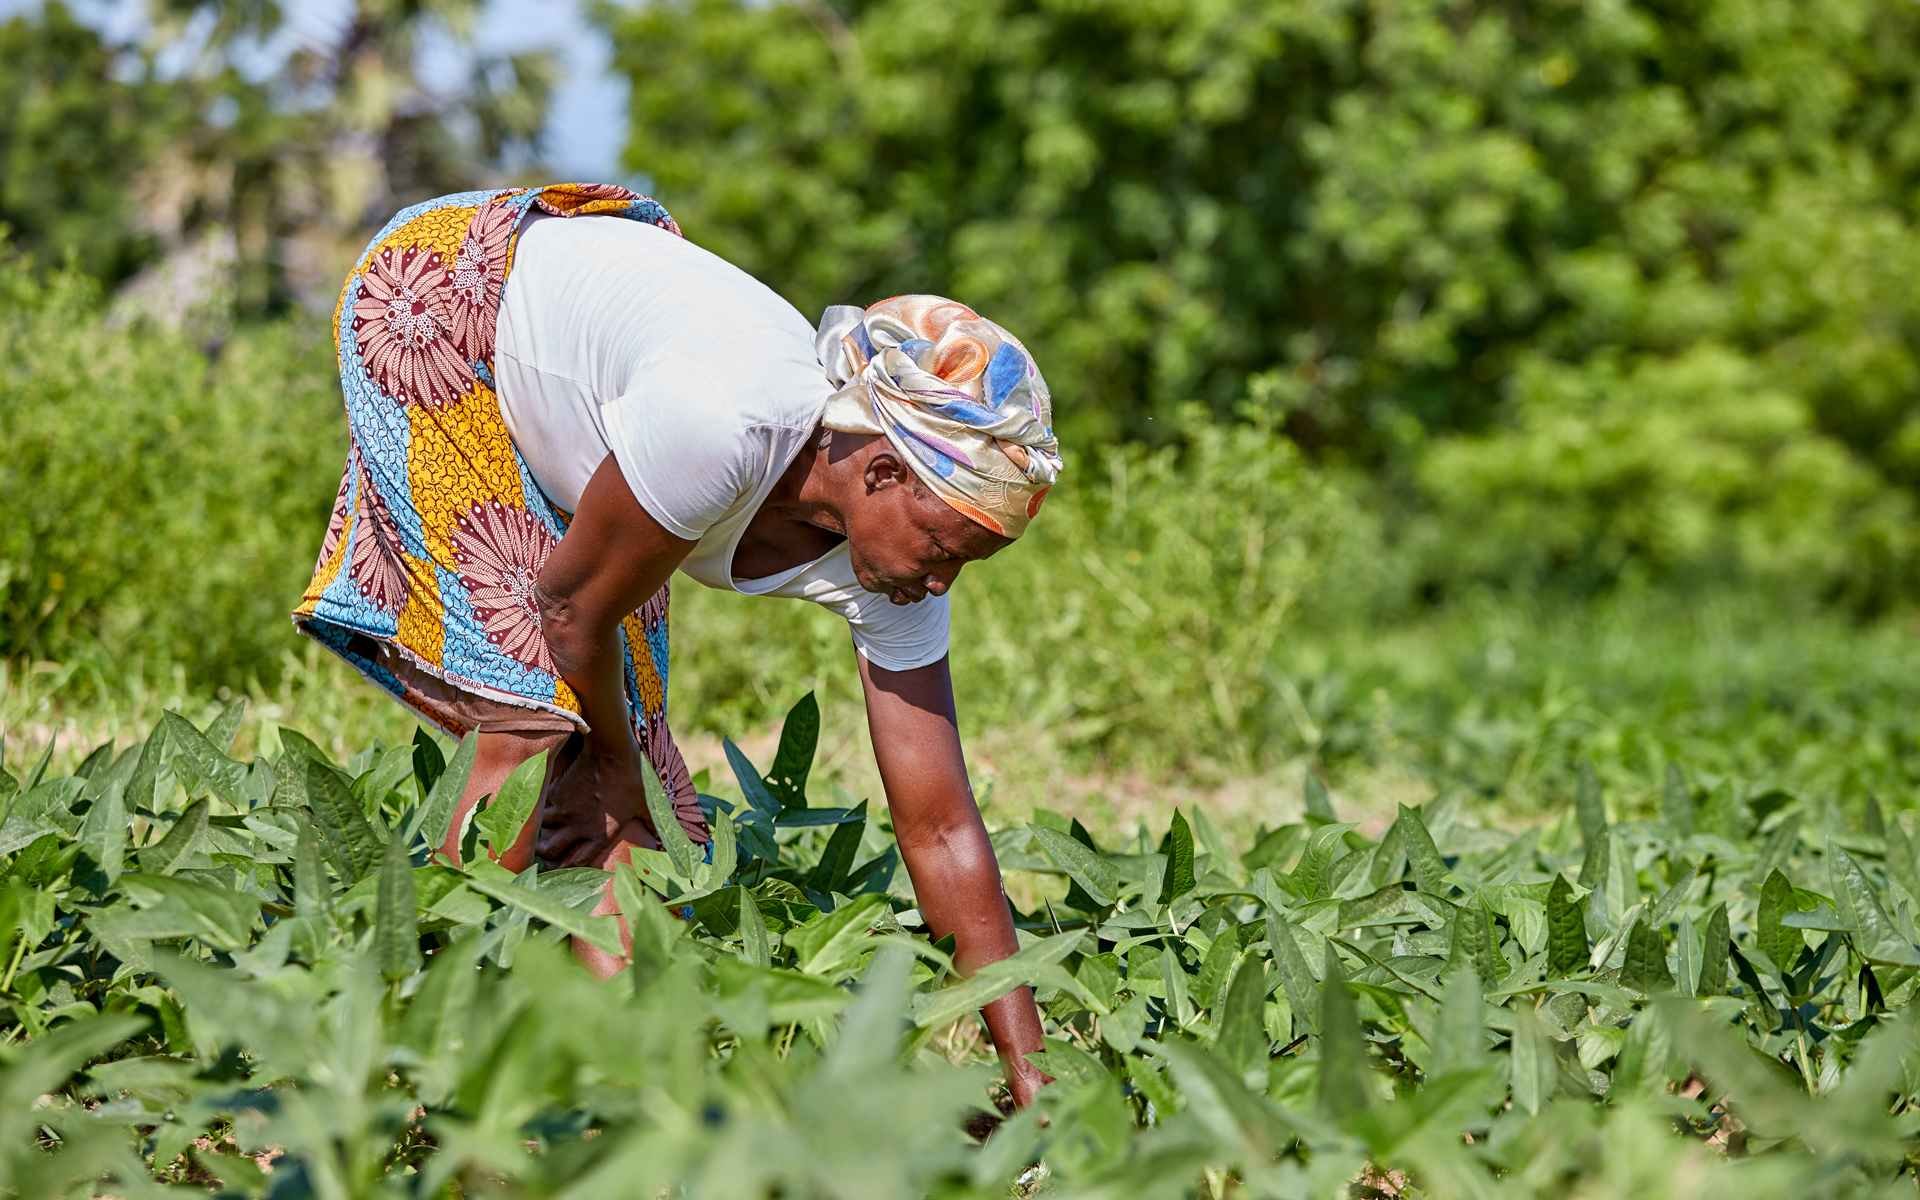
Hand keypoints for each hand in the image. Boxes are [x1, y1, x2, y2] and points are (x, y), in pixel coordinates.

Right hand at [536, 737, 647, 866]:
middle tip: (542, 852)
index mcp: (600, 834)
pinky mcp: (557, 793)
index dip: (567, 870)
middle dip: (545, 854)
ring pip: (545, 828)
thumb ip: (650, 823)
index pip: (578, 862)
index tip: (560, 870)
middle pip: (553, 851)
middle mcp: (579, 827)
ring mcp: (565, 810)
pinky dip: (544, 806)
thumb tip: (661, 837)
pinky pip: (544, 805)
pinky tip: (545, 804)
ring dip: (543, 830)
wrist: (612, 752)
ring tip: (542, 829)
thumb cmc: (632, 779)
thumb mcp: (645, 804)